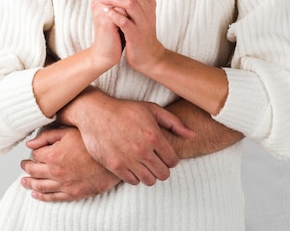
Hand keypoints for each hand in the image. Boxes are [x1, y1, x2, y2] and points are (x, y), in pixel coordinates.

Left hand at [21, 126, 118, 201]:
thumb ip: (48, 136)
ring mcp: (64, 185)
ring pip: (40, 186)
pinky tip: (36, 194)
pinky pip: (52, 197)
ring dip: (30, 183)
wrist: (111, 159)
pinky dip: (42, 196)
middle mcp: (55, 172)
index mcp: (53, 155)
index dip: (32, 153)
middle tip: (23, 165)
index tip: (31, 152)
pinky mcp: (72, 194)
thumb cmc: (92, 142)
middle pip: (34, 171)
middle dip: (27, 168)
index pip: (35, 155)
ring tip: (24, 181)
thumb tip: (30, 143)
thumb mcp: (69, 131)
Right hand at [58, 90, 194, 185]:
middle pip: (163, 174)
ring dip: (149, 174)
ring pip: (149, 180)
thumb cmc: (126, 109)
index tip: (165, 154)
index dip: (171, 159)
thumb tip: (193, 134)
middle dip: (162, 168)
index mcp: (154, 135)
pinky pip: (133, 181)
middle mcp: (143, 150)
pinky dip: (136, 176)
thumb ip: (174, 123)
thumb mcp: (151, 109)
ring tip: (145, 164)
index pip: (173, 161)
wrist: (96, 113)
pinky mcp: (116, 166)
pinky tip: (133, 165)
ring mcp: (129, 159)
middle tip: (156, 161)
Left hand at [96, 0, 162, 71]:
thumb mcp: (142, 11)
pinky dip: (114, 15)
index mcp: (149, 2)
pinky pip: (124, 22)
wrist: (149, 55)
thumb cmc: (140, 31)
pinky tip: (105, 12)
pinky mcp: (136, 35)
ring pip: (130, 3)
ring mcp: (143, 22)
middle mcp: (148, 10)